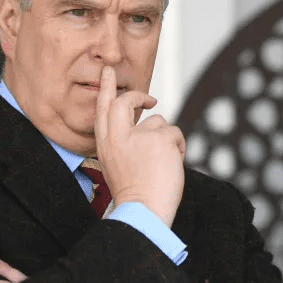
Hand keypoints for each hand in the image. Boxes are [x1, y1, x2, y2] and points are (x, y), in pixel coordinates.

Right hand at [94, 66, 185, 226]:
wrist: (144, 210)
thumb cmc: (134, 193)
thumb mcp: (117, 164)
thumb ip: (125, 143)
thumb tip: (146, 128)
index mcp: (105, 143)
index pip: (103, 108)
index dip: (107, 88)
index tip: (108, 72)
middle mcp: (119, 135)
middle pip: (125, 102)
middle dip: (137, 96)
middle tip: (149, 97)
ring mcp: (140, 135)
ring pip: (159, 122)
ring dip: (167, 139)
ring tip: (163, 163)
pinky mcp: (161, 138)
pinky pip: (176, 134)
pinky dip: (179, 148)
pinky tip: (173, 165)